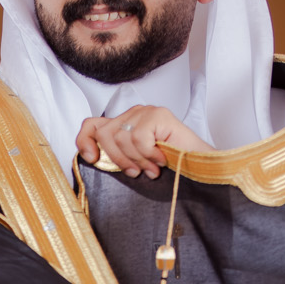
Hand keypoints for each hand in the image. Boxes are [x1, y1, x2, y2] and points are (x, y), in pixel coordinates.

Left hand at [76, 105, 204, 178]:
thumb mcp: (134, 163)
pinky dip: (148, 154)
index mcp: (124, 124)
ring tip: (153, 168)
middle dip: (118, 158)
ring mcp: (146, 112)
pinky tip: (161, 160)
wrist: (199, 168)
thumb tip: (93, 157)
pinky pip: (139, 137)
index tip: (92, 158)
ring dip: (137, 159)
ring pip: (121, 137)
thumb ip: (116, 156)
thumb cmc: (169, 168)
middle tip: (136, 172)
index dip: (85, 140)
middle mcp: (133, 114)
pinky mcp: (158, 114)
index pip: (92, 124)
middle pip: (105, 134)